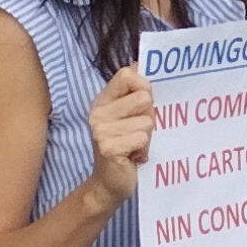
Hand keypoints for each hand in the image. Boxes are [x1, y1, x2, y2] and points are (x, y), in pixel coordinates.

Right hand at [82, 65, 155, 212]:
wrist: (110, 184)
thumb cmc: (126, 148)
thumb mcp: (129, 117)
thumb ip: (134, 92)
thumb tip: (139, 61)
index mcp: (103, 100)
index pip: (128, 74)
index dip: (143, 87)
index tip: (142, 106)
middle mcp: (98, 112)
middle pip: (144, 98)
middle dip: (149, 118)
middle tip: (137, 133)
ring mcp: (101, 130)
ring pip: (146, 121)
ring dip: (147, 137)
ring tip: (134, 147)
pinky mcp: (108, 147)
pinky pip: (142, 138)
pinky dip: (143, 149)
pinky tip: (133, 157)